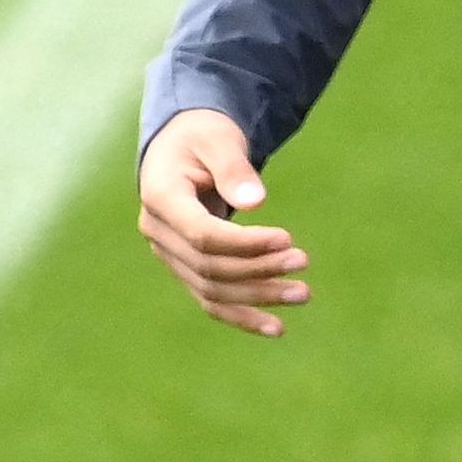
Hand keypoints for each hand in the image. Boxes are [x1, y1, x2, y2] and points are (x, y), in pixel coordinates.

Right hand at [137, 108, 307, 337]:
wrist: (182, 144)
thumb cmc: (203, 134)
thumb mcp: (219, 138)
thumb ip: (234, 168)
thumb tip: (255, 202)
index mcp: (160, 197)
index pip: (203, 235)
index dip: (245, 243)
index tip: (287, 239)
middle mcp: (158, 231)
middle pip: (209, 266)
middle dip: (259, 269)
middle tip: (303, 262)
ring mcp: (168, 253)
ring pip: (211, 289)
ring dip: (257, 296)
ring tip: (302, 294)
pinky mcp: (185, 266)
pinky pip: (210, 299)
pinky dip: (242, 315)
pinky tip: (276, 327)